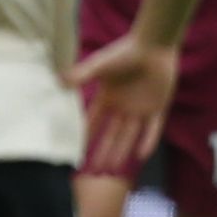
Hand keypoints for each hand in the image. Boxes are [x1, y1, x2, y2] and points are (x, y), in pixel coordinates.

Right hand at [70, 31, 182, 174]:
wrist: (154, 45)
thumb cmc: (125, 52)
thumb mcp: (100, 64)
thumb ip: (82, 74)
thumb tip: (59, 82)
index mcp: (107, 97)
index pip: (93, 122)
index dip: (85, 136)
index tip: (76, 151)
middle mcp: (122, 107)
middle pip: (111, 135)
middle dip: (102, 152)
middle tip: (94, 171)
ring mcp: (140, 109)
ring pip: (129, 136)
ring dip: (121, 152)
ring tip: (111, 170)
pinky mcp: (157, 108)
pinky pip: (152, 129)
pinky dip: (147, 141)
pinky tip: (141, 156)